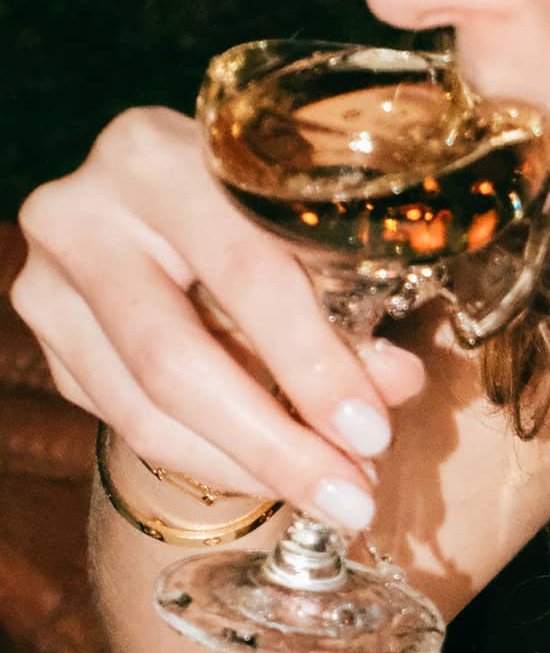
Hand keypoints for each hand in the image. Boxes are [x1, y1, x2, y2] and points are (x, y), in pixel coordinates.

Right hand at [12, 106, 427, 529]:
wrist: (174, 204)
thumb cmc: (258, 212)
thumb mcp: (311, 243)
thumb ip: (351, 310)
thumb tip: (396, 383)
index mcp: (158, 157)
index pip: (244, 275)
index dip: (312, 365)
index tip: (372, 433)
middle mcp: (83, 213)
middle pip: (176, 361)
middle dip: (277, 444)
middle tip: (354, 496)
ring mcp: (51, 281)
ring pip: (146, 412)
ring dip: (251, 470)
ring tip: (331, 495)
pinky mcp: (52, 340)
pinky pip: (131, 426)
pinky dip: (215, 463)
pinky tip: (278, 475)